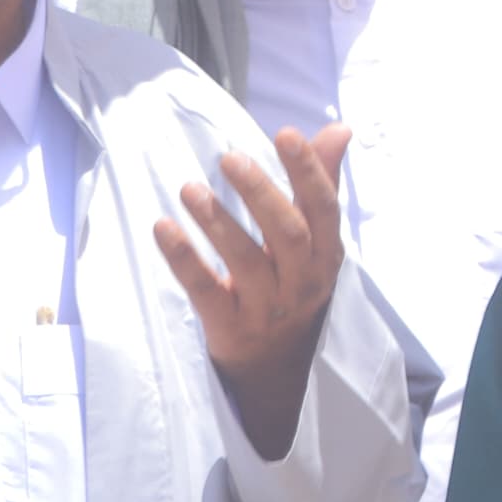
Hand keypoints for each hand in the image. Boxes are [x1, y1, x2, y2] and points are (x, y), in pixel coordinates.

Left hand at [153, 123, 348, 454]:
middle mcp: (302, 282)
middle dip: (261, 193)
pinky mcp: (230, 327)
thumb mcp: (315, 243)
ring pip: (245, 262)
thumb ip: (320, 184)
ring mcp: (267, 307)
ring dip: (218, 222)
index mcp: (325, 256)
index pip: (323, 209)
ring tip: (190, 189)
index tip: (285, 134)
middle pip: (287, 234)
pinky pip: (205, 291)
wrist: (276, 371)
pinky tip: (164, 228)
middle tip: (231, 159)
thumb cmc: (294, 288)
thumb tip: (338, 129)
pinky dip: (184, 259)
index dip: (307, 171)